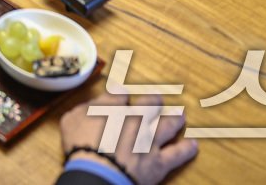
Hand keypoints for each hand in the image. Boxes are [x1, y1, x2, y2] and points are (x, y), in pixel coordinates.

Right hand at [60, 92, 197, 184]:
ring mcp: (150, 140)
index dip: (122, 94)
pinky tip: (193, 145)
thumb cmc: (80, 145)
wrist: (98, 171)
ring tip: (181, 115)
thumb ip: (85, 108)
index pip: (121, 94)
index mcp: (114, 107)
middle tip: (157, 98)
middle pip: (151, 103)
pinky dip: (187, 149)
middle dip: (155, 100)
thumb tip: (92, 104)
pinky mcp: (159, 162)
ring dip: (175, 119)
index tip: (123, 94)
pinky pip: (178, 154)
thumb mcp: (72, 119)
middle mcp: (136, 119)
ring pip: (169, 124)